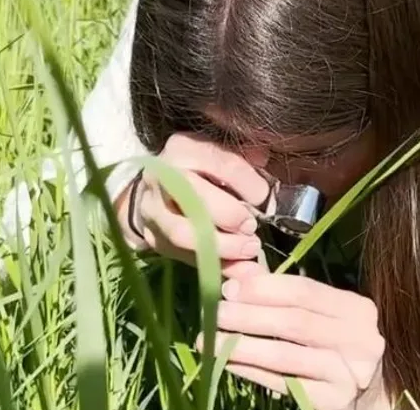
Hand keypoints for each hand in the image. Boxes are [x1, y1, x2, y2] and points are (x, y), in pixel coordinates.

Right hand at [119, 132, 270, 278]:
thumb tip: (267, 177)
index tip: (265, 197)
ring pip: (183, 233)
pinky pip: (184, 257)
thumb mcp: (222, 155)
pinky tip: (241, 270)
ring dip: (221, 246)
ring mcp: (152, 211)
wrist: (157, 190)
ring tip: (249, 249)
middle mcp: (161, 178)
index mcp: (182, 148)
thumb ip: (247, 164)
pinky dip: (215, 267)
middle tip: (252, 227)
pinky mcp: (154, 239)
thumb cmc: (199, 170)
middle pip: (193, 198)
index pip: (219, 163)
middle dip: (229, 216)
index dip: (247, 183)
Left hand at [198, 271, 387, 409]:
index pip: (305, 291)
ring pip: (285, 355)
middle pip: (294, 322)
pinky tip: (228, 362)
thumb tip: (236, 272)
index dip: (263, 288)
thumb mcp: (318, 314)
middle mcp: (360, 340)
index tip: (229, 287)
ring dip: (242, 346)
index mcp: (357, 309)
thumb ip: (280, 292)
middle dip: (248, 315)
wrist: (369, 394)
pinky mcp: (333, 401)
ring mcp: (349, 374)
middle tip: (214, 312)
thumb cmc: (335, 346)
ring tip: (210, 340)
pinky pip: (283, 383)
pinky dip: (251, 371)